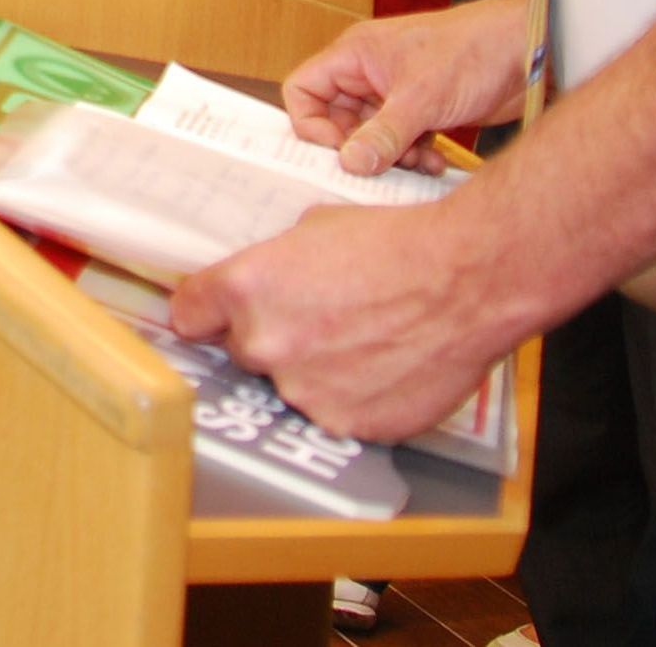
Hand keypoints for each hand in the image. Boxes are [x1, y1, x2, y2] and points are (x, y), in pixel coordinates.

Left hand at [169, 198, 516, 443]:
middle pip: (244, 351)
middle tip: (319, 317)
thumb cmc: (396, 244)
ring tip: (363, 341)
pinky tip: (383, 367)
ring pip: (291, 386)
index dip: (203, 313)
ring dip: (314, 371)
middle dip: (271, 337)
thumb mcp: (314, 229)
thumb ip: (274, 265)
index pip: (189, 314)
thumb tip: (262, 283)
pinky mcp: (349, 425)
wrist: (466, 280)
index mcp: (248, 288)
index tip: (209, 316)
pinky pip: (334, 414)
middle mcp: (267, 344)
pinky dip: (352, 397)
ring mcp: (307, 392)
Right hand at [278, 0, 530, 174]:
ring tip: (416, 163)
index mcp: (355, 54)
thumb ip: (382, 135)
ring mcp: (395, 92)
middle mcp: (369, 72)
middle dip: (357, 148)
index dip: (311, 125)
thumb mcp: (421, 98)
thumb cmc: (473, 50)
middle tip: (380, 166)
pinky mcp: (422, 109)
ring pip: (370, 135)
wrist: (526, 51)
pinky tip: (434, 161)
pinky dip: (411, 156)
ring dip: (389, 157)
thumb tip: (350, 165)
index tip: (337, 152)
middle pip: (336, 119)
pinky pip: (399, 141)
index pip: (303, 89)